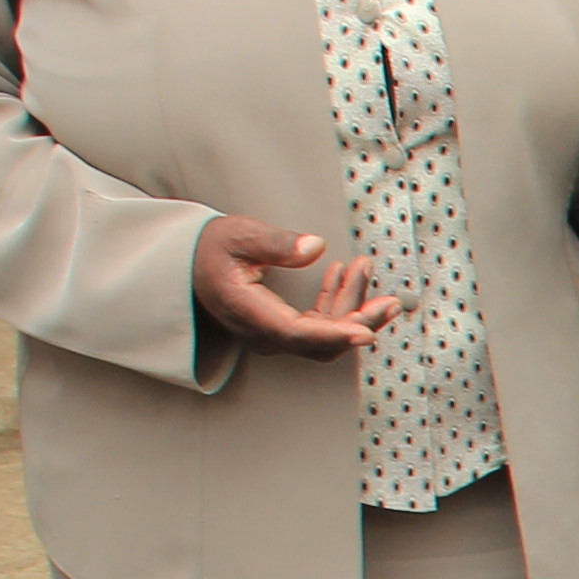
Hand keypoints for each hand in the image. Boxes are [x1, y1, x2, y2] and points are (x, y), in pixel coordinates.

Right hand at [192, 213, 400, 359]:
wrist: (189, 264)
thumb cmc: (211, 248)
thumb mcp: (239, 236)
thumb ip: (276, 243)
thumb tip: (315, 246)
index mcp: (249, 313)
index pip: (297, 333)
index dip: (335, 334)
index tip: (367, 331)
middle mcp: (263, 333)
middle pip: (321, 342)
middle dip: (359, 320)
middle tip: (390, 301)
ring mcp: (273, 334)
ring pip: (324, 336)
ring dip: (352, 307)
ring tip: (366, 271)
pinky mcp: (282, 328)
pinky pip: (318, 325)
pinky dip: (337, 303)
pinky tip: (346, 276)